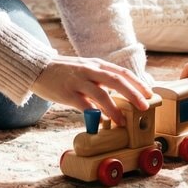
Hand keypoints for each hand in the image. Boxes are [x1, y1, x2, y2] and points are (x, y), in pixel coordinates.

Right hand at [31, 55, 150, 125]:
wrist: (38, 67)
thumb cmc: (64, 72)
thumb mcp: (85, 68)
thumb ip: (101, 78)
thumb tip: (121, 93)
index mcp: (96, 64)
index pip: (122, 72)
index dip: (137, 83)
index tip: (149, 94)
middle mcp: (90, 70)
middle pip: (116, 80)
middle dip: (133, 94)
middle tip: (145, 106)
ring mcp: (78, 81)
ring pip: (101, 93)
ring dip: (115, 108)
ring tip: (123, 121)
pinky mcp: (67, 92)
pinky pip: (84, 105)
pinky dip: (94, 114)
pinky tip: (100, 123)